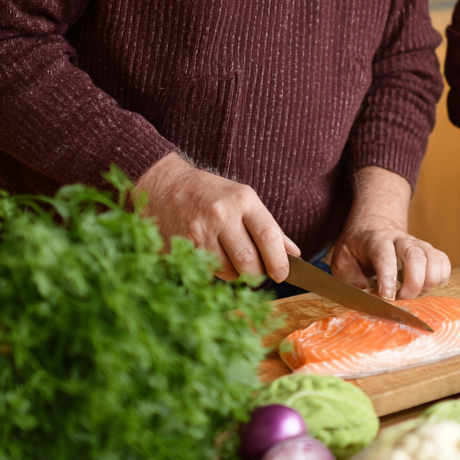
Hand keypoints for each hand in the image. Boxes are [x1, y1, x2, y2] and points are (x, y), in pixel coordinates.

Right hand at [137, 151, 299, 281]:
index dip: (279, 261)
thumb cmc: (211, 194)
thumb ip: (269, 227)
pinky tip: (213, 256)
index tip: (283, 274)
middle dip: (258, 274)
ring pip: (227, 271)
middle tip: (259, 273)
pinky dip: (216, 271)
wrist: (166, 185)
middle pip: (248, 261)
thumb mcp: (244, 200)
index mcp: (243, 200)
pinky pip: (207, 271)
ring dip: (236, 274)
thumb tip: (293, 253)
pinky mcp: (181, 246)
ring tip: (232, 258)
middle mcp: (221, 214)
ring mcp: (199, 231)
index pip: (268, 237)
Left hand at [329, 166, 451, 298]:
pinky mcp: (429, 252)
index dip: (388, 277)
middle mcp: (401, 240)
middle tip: (403, 299)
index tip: (388, 297)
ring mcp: (418, 244)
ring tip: (413, 294)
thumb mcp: (342, 260)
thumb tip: (368, 294)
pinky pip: (444, 262)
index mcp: (376, 240)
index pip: (385, 255)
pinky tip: (426, 287)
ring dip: (428, 282)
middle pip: (415, 255)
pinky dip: (441, 278)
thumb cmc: (356, 248)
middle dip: (413, 282)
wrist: (373, 227)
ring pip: (433, 259)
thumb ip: (350, 278)